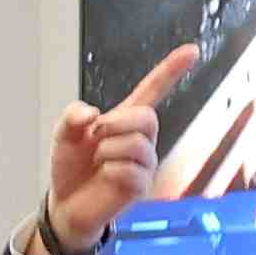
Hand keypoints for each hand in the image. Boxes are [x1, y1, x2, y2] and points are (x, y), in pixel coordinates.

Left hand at [40, 43, 193, 254]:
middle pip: (147, 117)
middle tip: (96, 135)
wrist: (64, 204)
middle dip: (117, 123)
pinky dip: (110, 170)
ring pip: (138, 145)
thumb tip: (92, 114)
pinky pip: (132, 171)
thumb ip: (72, 116)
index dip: (171, 70)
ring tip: (97, 159)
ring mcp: (144, 163)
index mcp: (125, 120)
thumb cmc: (71, 167)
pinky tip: (104, 176)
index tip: (191, 50)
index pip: (153, 90)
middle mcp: (141, 139)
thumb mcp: (64, 134)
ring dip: (108, 149)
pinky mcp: (141, 186)